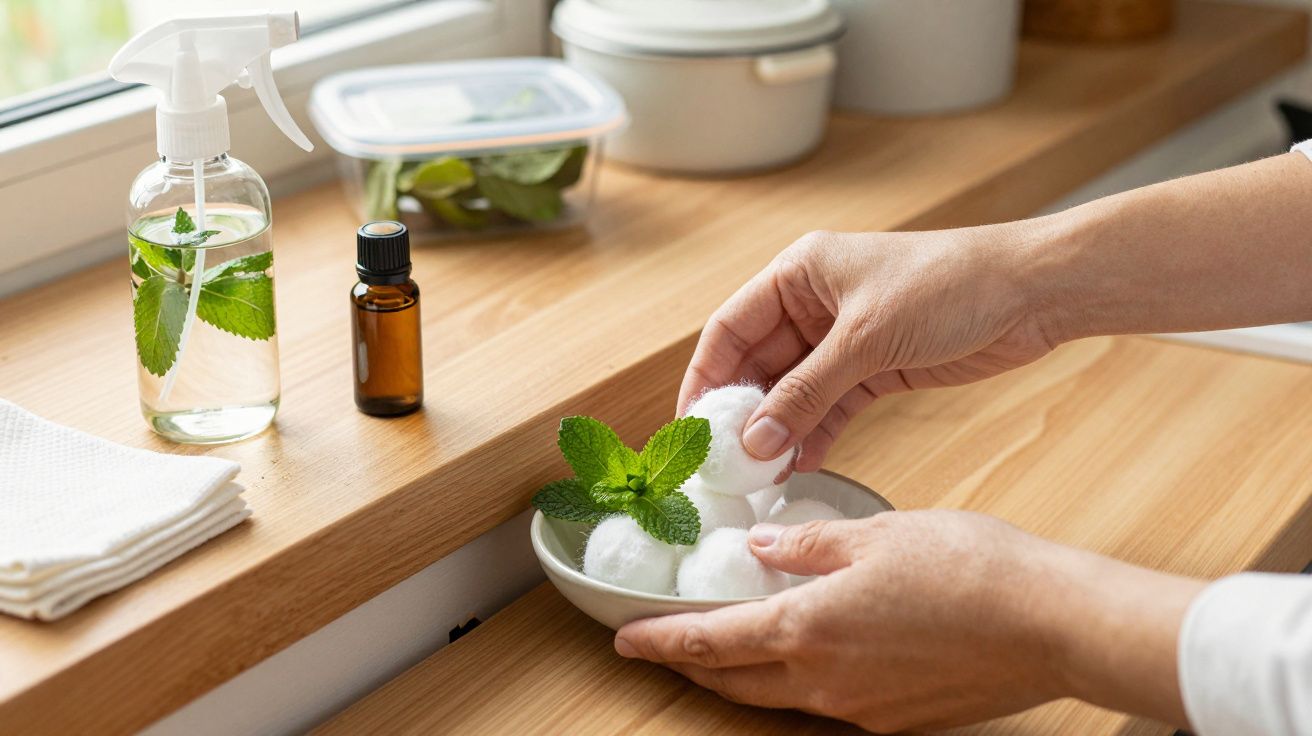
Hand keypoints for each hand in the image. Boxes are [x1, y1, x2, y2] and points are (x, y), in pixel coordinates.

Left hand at [614, 511, 1203, 732]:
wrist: (1050, 623)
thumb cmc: (970, 567)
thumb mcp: (876, 534)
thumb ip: (808, 544)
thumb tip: (763, 547)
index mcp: (809, 627)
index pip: (711, 642)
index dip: (662, 642)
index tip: (626, 640)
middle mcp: (825, 681)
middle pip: (735, 682)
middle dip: (693, 665)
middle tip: (667, 647)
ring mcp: (862, 709)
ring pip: (780, 697)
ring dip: (746, 675)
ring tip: (732, 647)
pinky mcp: (897, 721)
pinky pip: (829, 704)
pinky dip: (802, 681)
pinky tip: (815, 653)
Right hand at [679, 225, 1054, 472]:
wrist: (1030, 292)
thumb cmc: (950, 285)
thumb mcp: (866, 339)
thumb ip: (807, 392)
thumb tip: (756, 440)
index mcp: (798, 272)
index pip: (729, 329)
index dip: (705, 378)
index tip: (690, 428)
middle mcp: (813, 303)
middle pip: (757, 365)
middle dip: (742, 414)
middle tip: (724, 463)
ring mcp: (843, 338)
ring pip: (793, 391)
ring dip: (778, 431)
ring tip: (760, 475)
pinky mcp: (875, 367)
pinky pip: (830, 406)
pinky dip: (815, 434)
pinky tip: (800, 464)